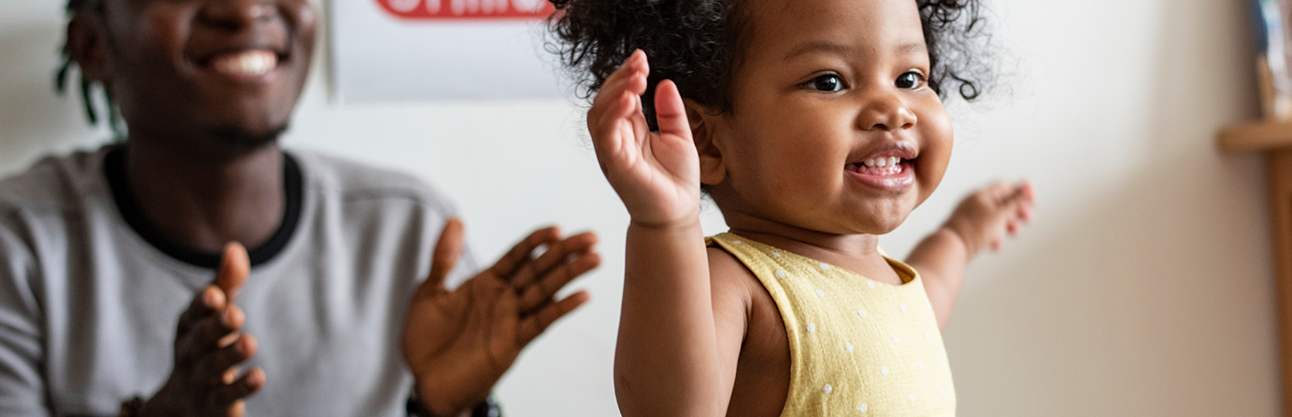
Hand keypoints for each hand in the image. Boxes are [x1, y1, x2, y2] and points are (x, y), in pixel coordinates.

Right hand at [138, 243, 263, 416]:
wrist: (184, 402)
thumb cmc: (204, 344)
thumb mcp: (212, 313)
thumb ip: (226, 283)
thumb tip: (235, 248)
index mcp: (189, 326)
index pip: (193, 313)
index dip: (203, 305)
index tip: (216, 295)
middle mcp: (190, 352)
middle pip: (202, 338)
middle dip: (217, 326)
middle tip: (235, 314)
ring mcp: (201, 379)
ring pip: (213, 367)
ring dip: (230, 355)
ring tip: (250, 342)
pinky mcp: (215, 403)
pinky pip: (226, 396)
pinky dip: (241, 387)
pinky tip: (259, 376)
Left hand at [403, 219, 600, 415]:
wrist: (425, 384)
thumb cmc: (425, 341)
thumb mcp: (430, 292)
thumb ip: (444, 257)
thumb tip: (455, 220)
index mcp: (486, 283)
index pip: (517, 255)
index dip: (536, 241)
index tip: (557, 229)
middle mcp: (503, 299)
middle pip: (539, 269)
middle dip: (565, 252)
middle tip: (591, 237)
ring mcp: (511, 319)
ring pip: (545, 291)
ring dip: (571, 275)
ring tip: (595, 258)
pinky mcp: (513, 342)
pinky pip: (540, 322)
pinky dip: (561, 308)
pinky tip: (581, 296)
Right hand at [587, 49, 700, 226]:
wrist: (679, 214)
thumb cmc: (677, 180)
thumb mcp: (679, 136)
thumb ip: (671, 111)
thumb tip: (664, 82)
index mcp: (629, 131)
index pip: (619, 95)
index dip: (626, 74)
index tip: (641, 57)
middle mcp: (616, 139)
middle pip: (604, 100)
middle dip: (620, 78)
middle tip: (640, 65)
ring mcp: (613, 152)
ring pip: (599, 114)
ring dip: (615, 92)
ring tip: (637, 78)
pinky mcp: (616, 165)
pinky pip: (606, 136)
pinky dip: (614, 115)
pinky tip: (630, 100)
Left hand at [943, 180, 1035, 255]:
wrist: (950, 248)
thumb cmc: (973, 230)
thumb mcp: (999, 214)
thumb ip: (1014, 201)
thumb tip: (1025, 185)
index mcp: (981, 194)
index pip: (1006, 186)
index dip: (1022, 192)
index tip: (1033, 202)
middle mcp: (975, 203)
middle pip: (1003, 202)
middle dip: (1017, 211)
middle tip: (1028, 220)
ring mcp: (971, 216)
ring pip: (996, 217)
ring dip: (1008, 224)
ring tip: (1015, 233)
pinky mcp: (968, 230)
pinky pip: (986, 230)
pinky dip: (995, 236)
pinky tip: (995, 246)